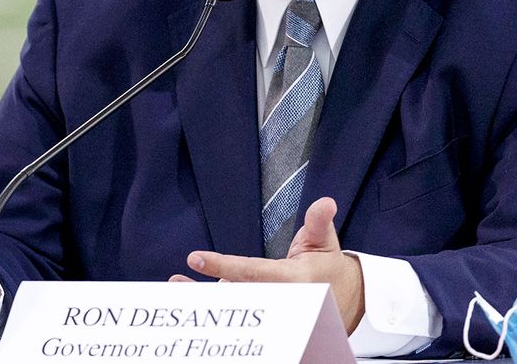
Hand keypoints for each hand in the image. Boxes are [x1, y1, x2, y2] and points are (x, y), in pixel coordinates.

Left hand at [169, 197, 364, 331]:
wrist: (342, 300)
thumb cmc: (327, 265)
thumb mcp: (324, 241)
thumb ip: (319, 222)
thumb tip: (325, 203)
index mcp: (292, 280)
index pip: (252, 273)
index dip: (224, 267)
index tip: (197, 259)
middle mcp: (277, 299)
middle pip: (236, 296)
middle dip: (206, 291)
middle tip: (177, 280)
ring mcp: (268, 310)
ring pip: (232, 306)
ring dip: (201, 299)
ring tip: (175, 285)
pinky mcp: (262, 314)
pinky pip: (234, 310)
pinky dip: (210, 305)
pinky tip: (185, 292)